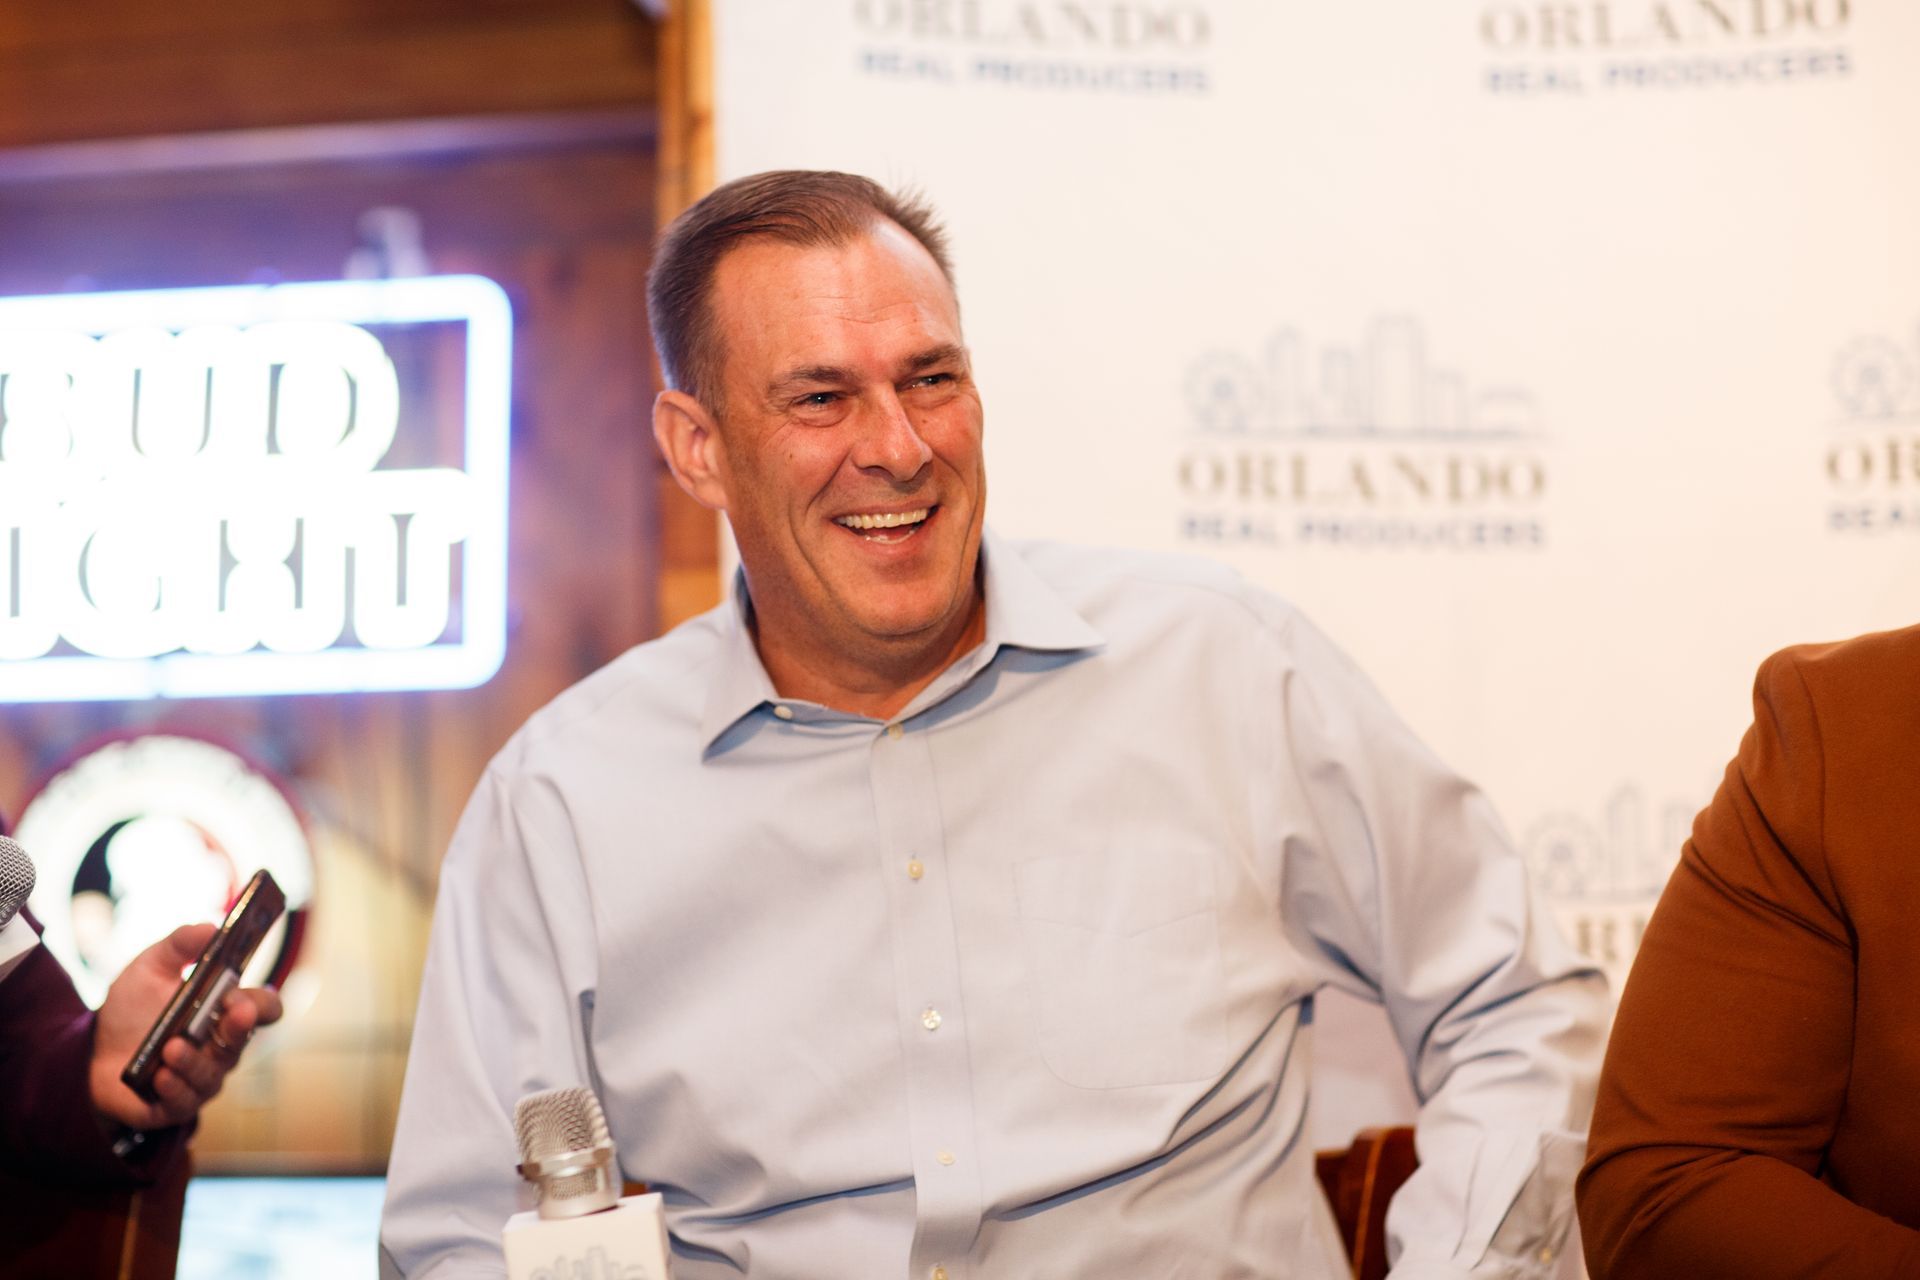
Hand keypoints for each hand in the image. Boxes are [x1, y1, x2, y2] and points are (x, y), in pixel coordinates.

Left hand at [89, 922, 284, 1130]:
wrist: (91, 1055)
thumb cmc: (131, 1010)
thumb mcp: (149, 968)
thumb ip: (178, 944)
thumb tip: (210, 927)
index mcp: (223, 1010)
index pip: (264, 1008)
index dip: (261, 1005)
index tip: (243, 996)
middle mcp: (220, 1045)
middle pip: (244, 1039)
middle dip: (240, 1027)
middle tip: (233, 1014)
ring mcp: (201, 1077)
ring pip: (214, 1072)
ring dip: (194, 1060)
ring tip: (170, 1049)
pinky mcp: (177, 1104)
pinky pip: (186, 1100)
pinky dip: (174, 1088)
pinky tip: (159, 1077)